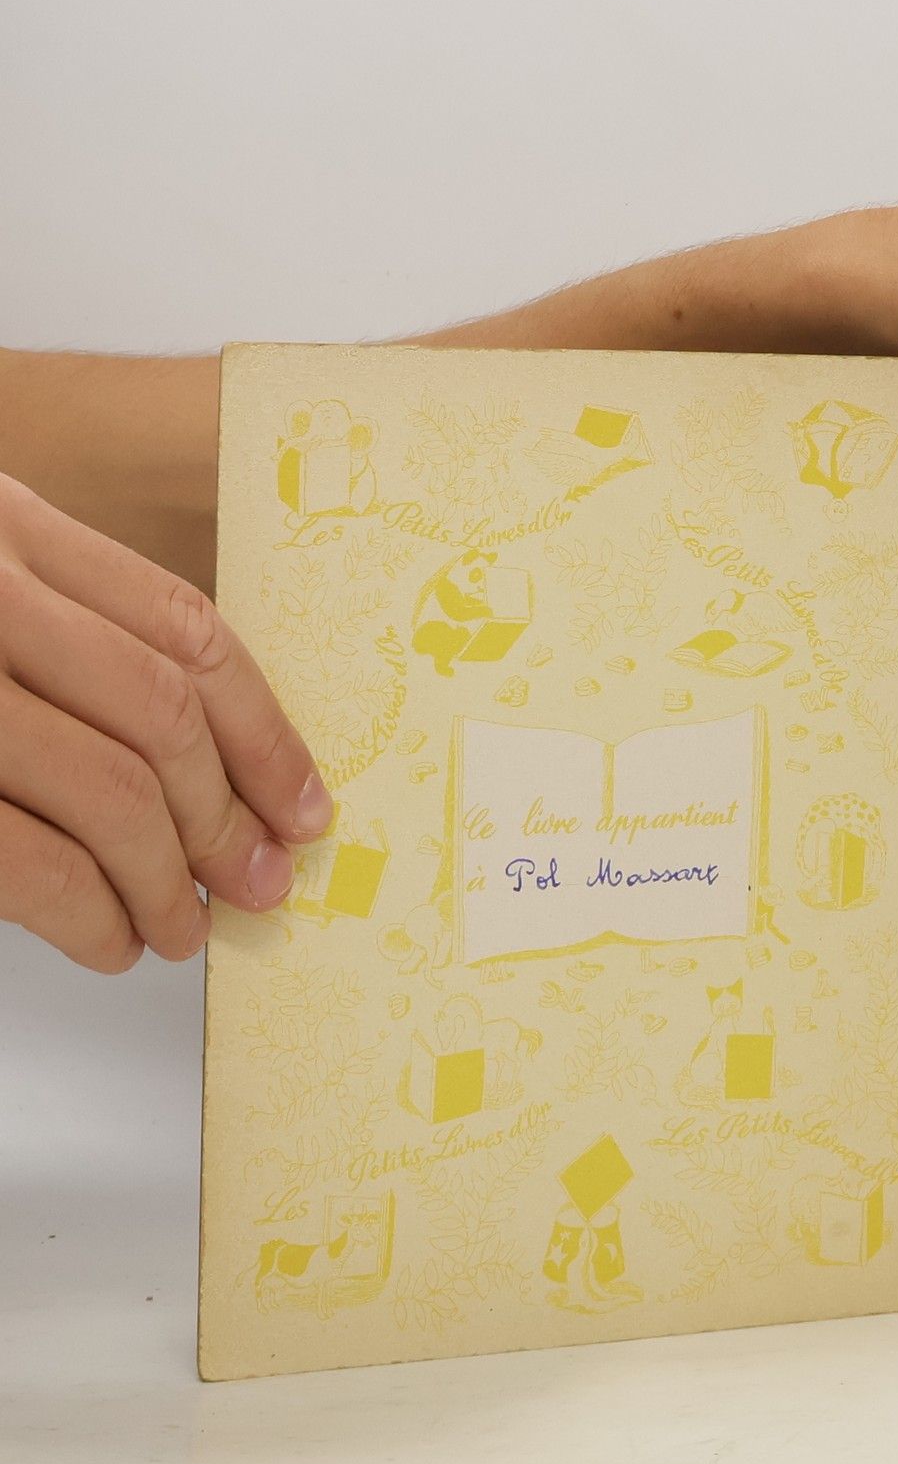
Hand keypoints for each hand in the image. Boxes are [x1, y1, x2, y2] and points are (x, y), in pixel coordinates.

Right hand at [0, 477, 330, 971]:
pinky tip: (107, 940)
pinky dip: (92, 917)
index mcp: (2, 523)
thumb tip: (213, 773)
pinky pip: (31, 863)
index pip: (183, 632)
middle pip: (160, 716)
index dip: (266, 733)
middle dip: (226, 818)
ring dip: (166, 883)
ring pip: (110, 792)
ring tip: (178, 928)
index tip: (301, 805)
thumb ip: (62, 632)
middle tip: (253, 884)